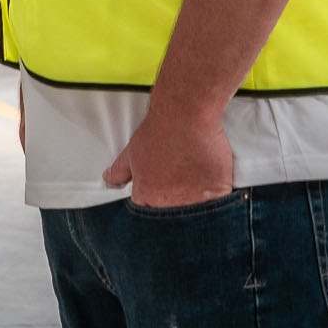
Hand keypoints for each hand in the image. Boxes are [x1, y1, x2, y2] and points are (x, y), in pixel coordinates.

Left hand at [103, 106, 235, 208]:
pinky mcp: (217, 191)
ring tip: (196, 178)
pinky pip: (218, 204)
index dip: (155, 199)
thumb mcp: (131, 151)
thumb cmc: (159, 130)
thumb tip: (108, 181)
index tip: (162, 189)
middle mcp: (171, 202)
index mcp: (148, 196)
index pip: (148, 211)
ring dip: (196, 202)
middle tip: (181, 181)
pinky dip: (217, 197)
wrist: (185, 114)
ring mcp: (195, 199)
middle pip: (173, 214)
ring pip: (196, 212)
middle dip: (176, 204)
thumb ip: (119, 171)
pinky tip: (212, 180)